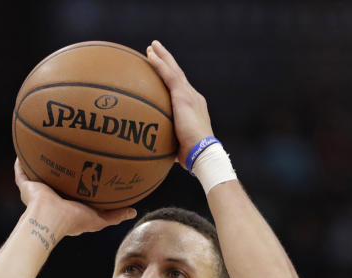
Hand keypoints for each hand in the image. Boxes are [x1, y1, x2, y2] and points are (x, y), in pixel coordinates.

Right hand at [13, 159, 136, 237]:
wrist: (50, 219)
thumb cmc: (73, 221)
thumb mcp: (98, 219)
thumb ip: (115, 215)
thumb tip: (133, 212)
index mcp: (66, 203)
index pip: (73, 189)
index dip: (79, 178)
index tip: (88, 166)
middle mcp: (51, 196)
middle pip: (56, 178)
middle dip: (62, 167)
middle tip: (70, 152)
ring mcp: (37, 191)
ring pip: (40, 173)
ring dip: (43, 162)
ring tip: (49, 145)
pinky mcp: (26, 186)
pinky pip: (21, 171)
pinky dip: (21, 162)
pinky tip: (25, 148)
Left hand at [146, 40, 213, 168]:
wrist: (202, 151)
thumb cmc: (190, 155)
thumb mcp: (177, 145)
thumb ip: (167, 142)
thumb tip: (154, 150)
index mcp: (193, 107)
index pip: (180, 88)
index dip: (171, 78)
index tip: (162, 71)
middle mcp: (193, 97)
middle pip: (178, 74)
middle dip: (167, 61)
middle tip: (155, 50)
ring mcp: (189, 94)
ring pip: (173, 70)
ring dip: (162, 57)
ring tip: (151, 46)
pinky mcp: (183, 96)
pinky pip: (169, 75)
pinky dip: (159, 64)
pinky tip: (149, 55)